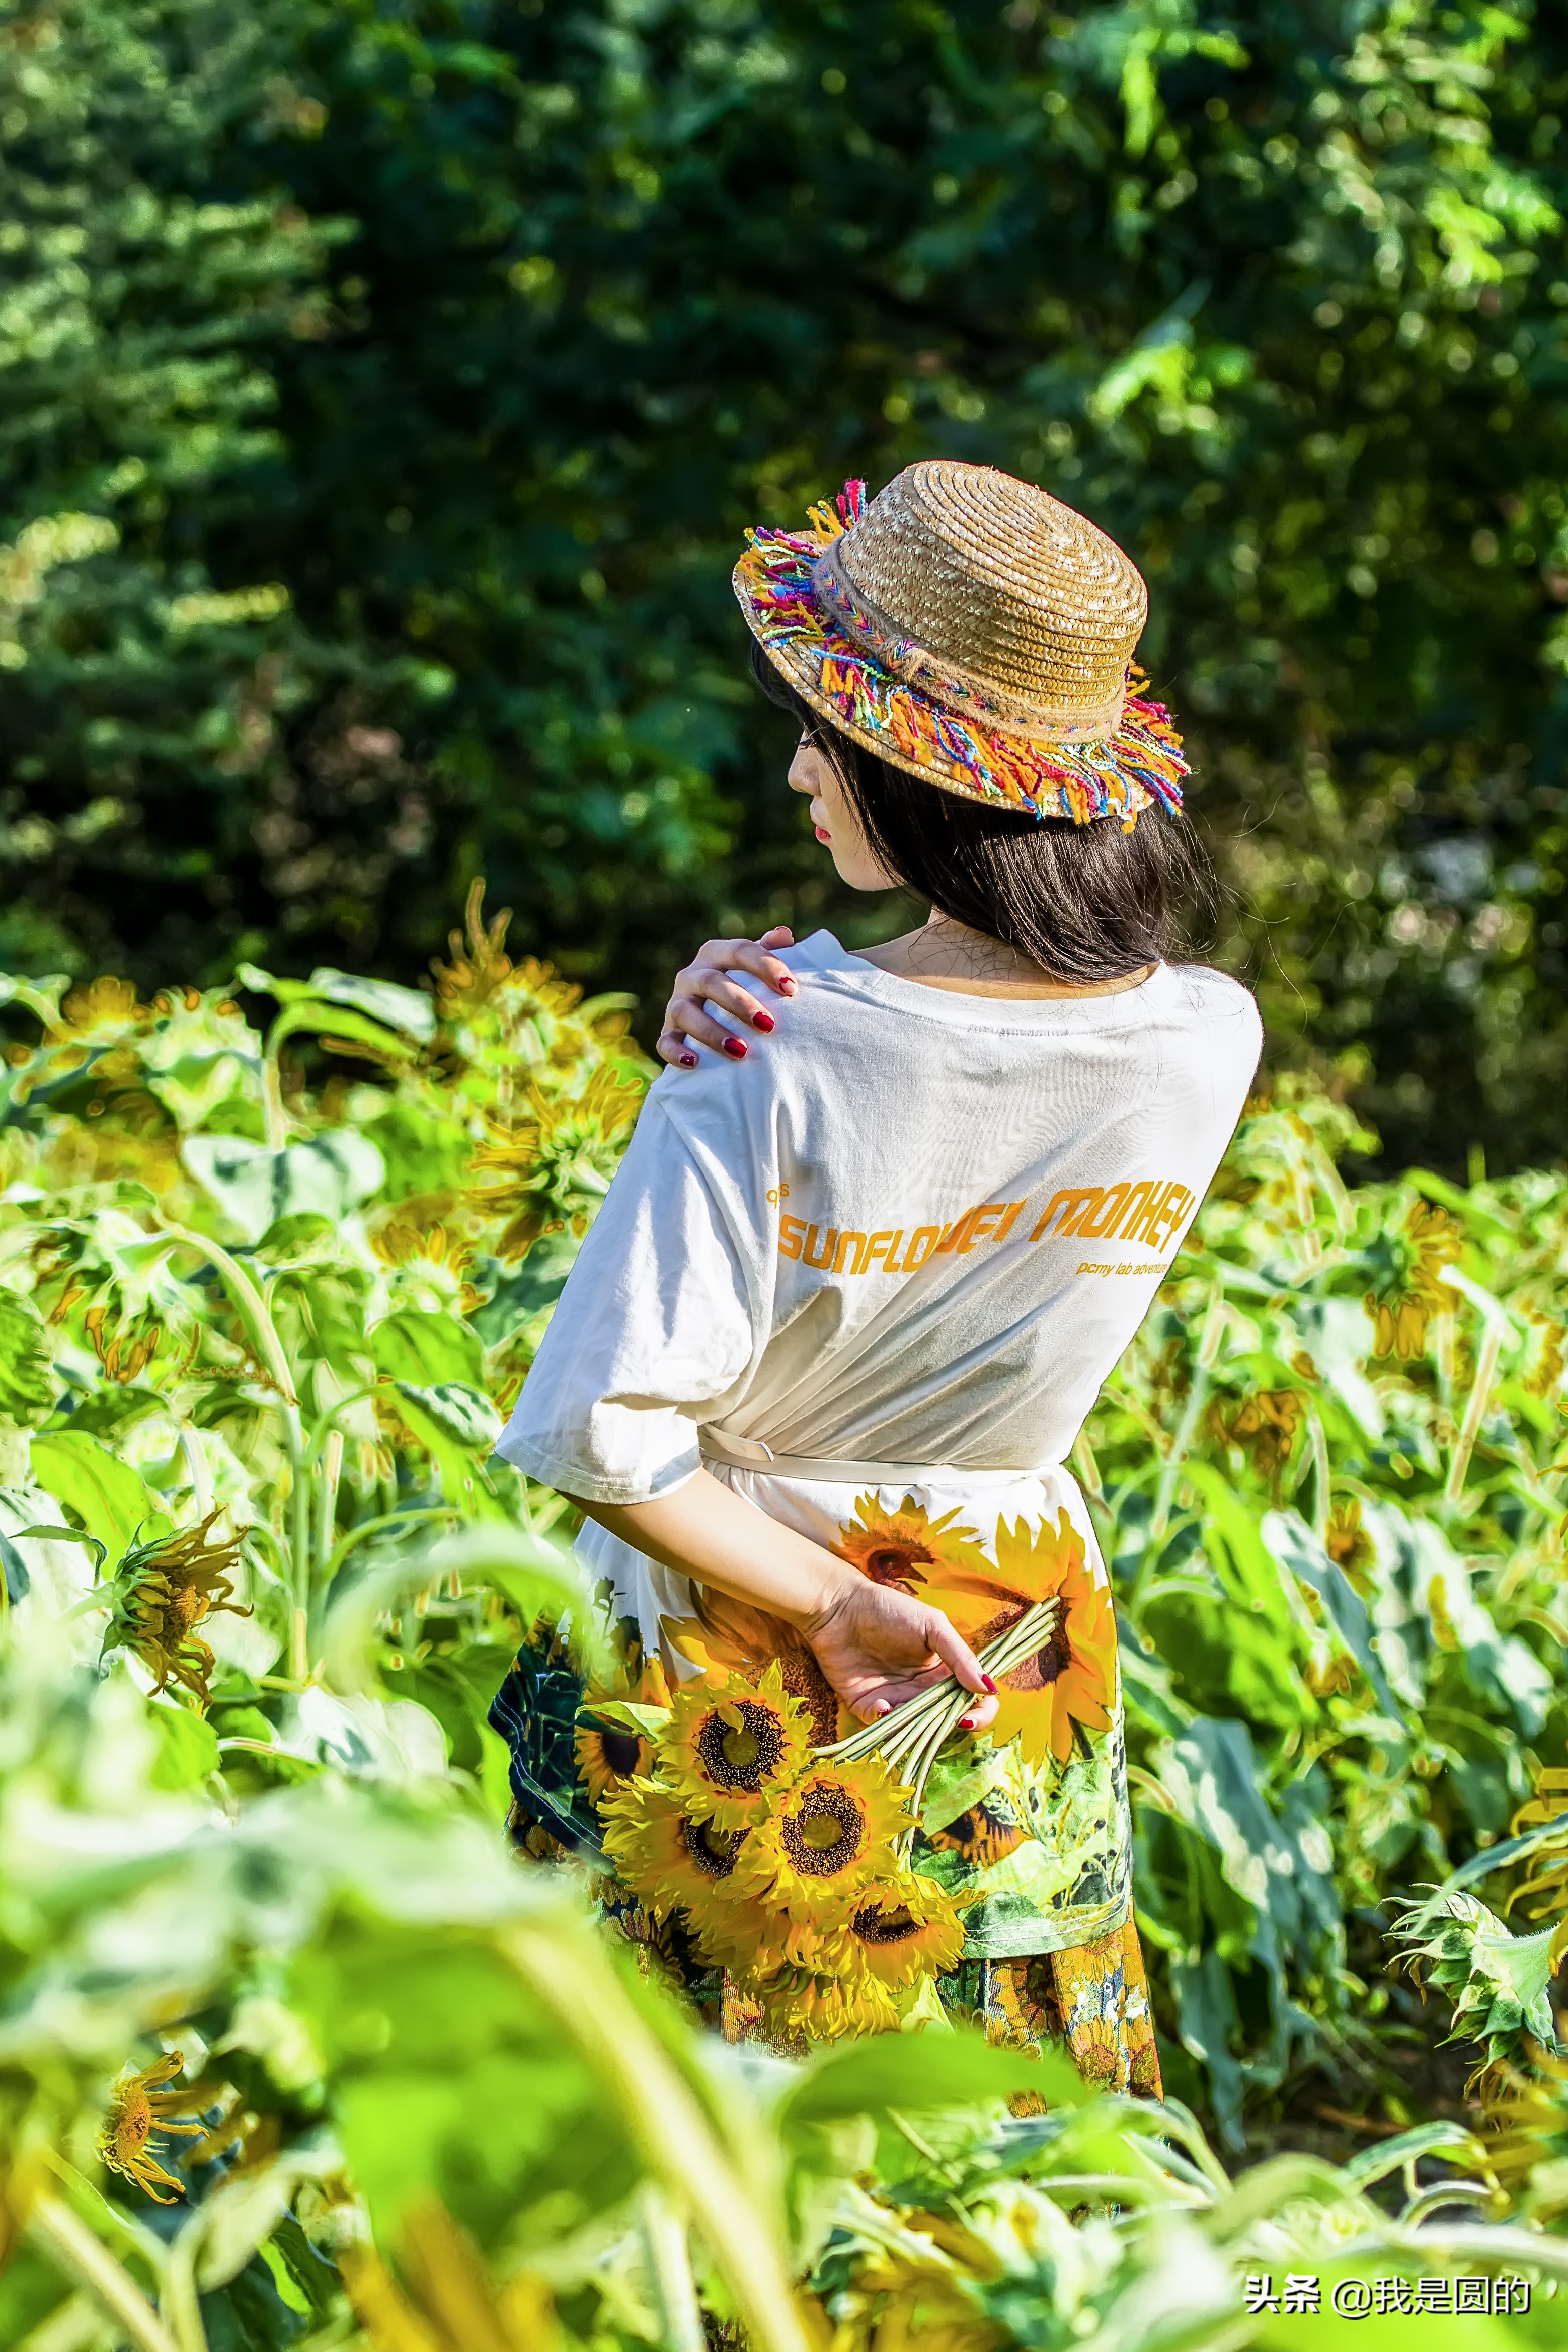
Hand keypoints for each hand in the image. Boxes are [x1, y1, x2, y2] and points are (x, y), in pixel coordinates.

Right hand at [657, 926, 797, 1067]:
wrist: (715, 1017)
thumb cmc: (746, 988)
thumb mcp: (757, 969)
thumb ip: (770, 952)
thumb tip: (783, 934)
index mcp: (716, 954)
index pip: (740, 951)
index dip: (766, 966)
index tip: (791, 989)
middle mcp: (692, 975)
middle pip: (711, 982)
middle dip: (740, 1003)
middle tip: (768, 1025)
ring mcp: (676, 1003)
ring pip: (685, 1012)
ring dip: (712, 1031)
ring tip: (741, 1051)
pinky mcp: (668, 1032)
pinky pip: (665, 1041)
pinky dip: (677, 1052)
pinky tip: (695, 1062)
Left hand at [801, 1570, 999, 1728]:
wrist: (838, 1607)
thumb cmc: (889, 1609)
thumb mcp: (932, 1626)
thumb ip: (961, 1656)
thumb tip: (989, 1688)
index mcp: (944, 1671)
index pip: (974, 1699)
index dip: (981, 1712)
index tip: (971, 1716)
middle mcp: (922, 1690)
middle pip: (946, 1720)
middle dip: (947, 1725)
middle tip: (942, 1720)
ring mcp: (895, 1700)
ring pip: (914, 1729)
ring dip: (915, 1728)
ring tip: (909, 1709)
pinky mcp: (866, 1706)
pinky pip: (880, 1726)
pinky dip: (884, 1722)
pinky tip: (883, 1705)